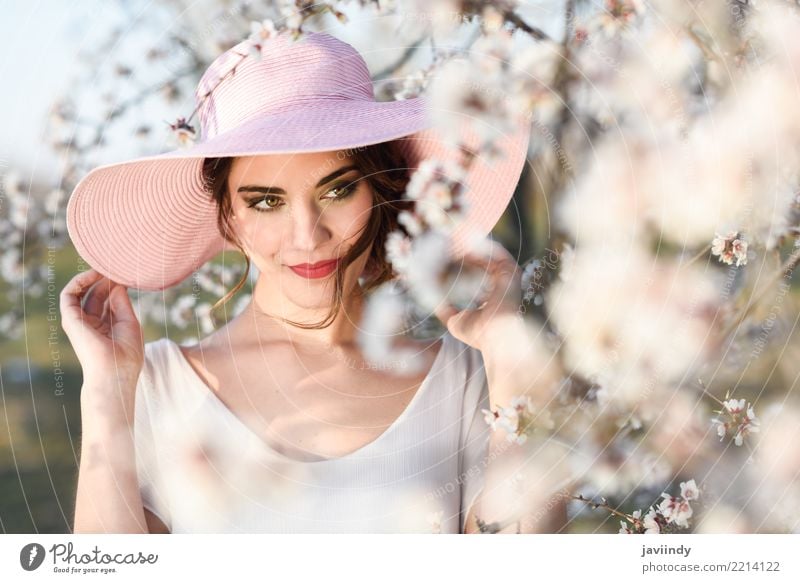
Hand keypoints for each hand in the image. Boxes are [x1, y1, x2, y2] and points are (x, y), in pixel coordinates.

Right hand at [60, 269, 143, 384]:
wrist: (115, 373)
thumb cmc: (127, 354)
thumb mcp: (129, 322)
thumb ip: (121, 302)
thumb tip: (118, 283)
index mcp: (107, 326)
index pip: (109, 300)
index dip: (116, 285)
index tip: (127, 274)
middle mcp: (92, 323)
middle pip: (97, 294)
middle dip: (106, 279)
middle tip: (118, 267)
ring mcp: (80, 322)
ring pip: (82, 292)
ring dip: (92, 277)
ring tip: (106, 267)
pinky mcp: (70, 320)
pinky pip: (69, 295)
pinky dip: (79, 281)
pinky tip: (93, 274)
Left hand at [433, 239, 522, 351]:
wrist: (496, 339)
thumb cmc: (478, 334)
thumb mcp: (455, 320)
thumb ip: (445, 309)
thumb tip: (430, 301)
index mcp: (490, 292)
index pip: (472, 270)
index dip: (457, 261)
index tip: (440, 253)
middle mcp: (500, 281)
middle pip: (478, 259)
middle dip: (460, 249)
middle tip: (442, 240)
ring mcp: (507, 275)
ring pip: (485, 252)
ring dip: (468, 243)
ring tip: (449, 235)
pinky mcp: (511, 271)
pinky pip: (495, 251)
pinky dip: (479, 244)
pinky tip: (462, 240)